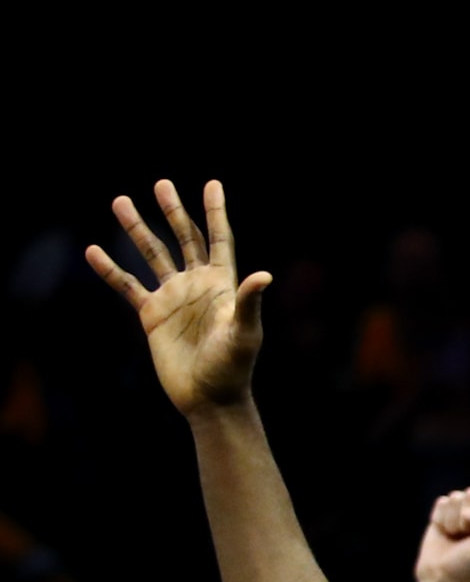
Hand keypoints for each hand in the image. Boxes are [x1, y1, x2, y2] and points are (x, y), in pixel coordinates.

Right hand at [85, 180, 270, 415]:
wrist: (209, 397)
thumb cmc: (234, 367)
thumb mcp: (244, 333)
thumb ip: (249, 302)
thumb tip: (264, 274)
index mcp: (222, 283)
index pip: (218, 239)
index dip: (215, 212)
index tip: (212, 184)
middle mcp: (197, 285)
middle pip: (183, 239)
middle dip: (173, 211)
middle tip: (161, 184)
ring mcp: (174, 298)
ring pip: (153, 255)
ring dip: (136, 230)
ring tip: (120, 202)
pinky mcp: (152, 315)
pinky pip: (128, 286)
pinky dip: (110, 270)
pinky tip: (93, 252)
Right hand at [415, 489, 469, 581]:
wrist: (443, 577)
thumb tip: (466, 499)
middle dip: (467, 518)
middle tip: (467, 538)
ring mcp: (467, 510)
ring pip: (456, 497)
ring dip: (453, 521)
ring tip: (457, 536)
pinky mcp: (447, 511)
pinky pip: (442, 502)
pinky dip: (441, 519)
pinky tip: (446, 532)